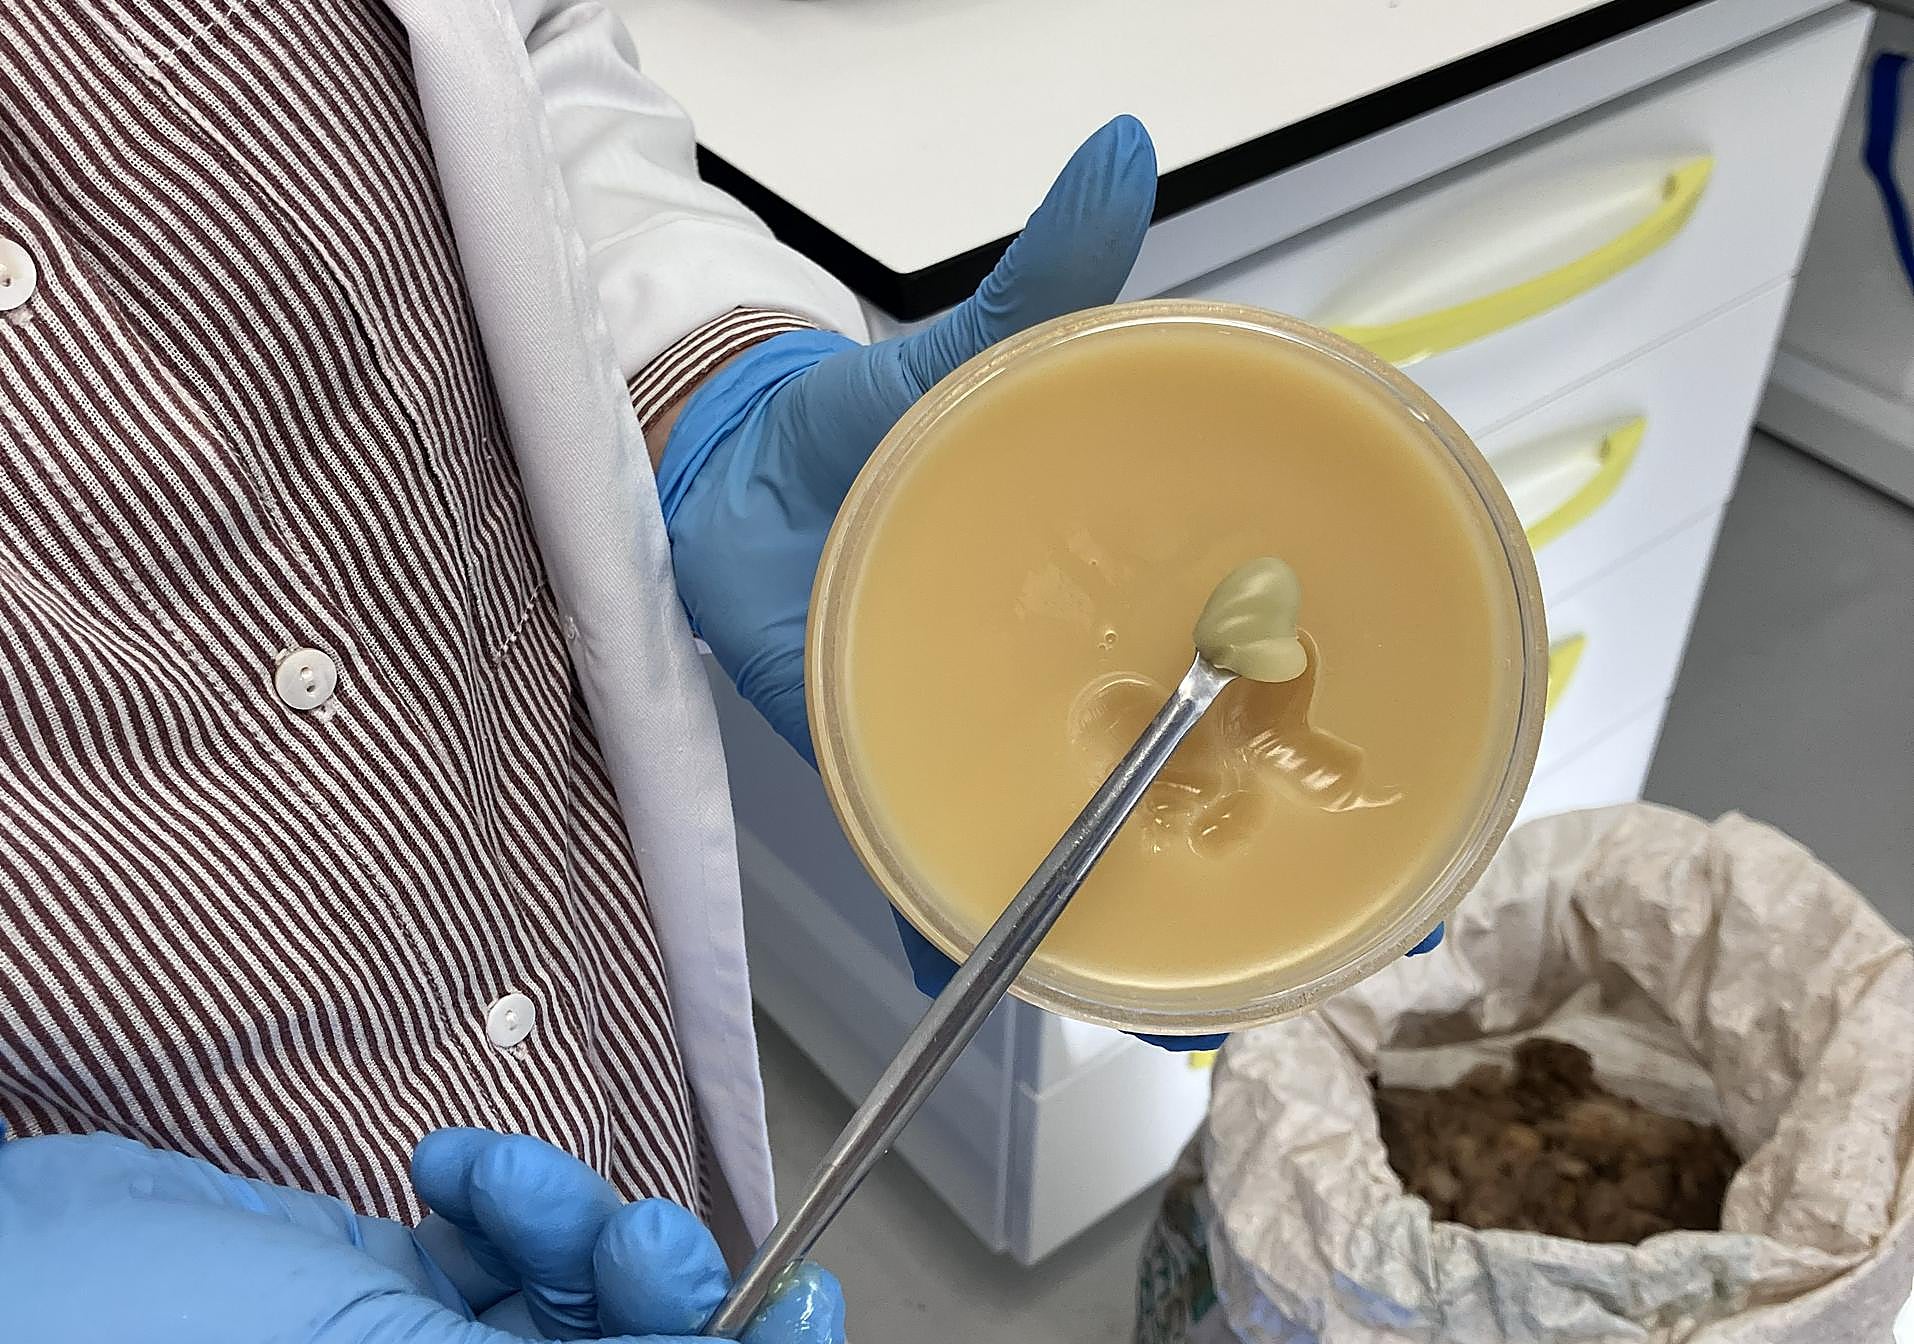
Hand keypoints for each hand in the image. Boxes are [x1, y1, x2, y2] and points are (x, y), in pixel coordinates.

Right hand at [0, 1121, 840, 1342]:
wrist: (21, 1280)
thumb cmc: (158, 1342)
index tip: (803, 1306)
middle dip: (661, 1293)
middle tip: (643, 1237)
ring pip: (583, 1298)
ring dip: (571, 1222)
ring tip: (500, 1181)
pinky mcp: (398, 1298)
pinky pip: (508, 1248)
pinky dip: (505, 1196)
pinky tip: (451, 1171)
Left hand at [659, 116, 1444, 1050]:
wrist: (729, 479)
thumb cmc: (872, 422)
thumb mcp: (972, 354)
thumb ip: (1047, 273)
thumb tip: (1123, 149)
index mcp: (1121, 593)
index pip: (1259, 668)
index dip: (1342, 732)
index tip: (1425, 792)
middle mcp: (1078, 679)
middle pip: (1199, 784)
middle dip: (1272, 859)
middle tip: (1352, 923)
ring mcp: (994, 735)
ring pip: (1091, 849)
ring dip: (1143, 922)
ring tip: (1200, 988)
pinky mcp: (898, 771)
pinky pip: (946, 871)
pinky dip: (972, 930)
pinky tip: (1007, 982)